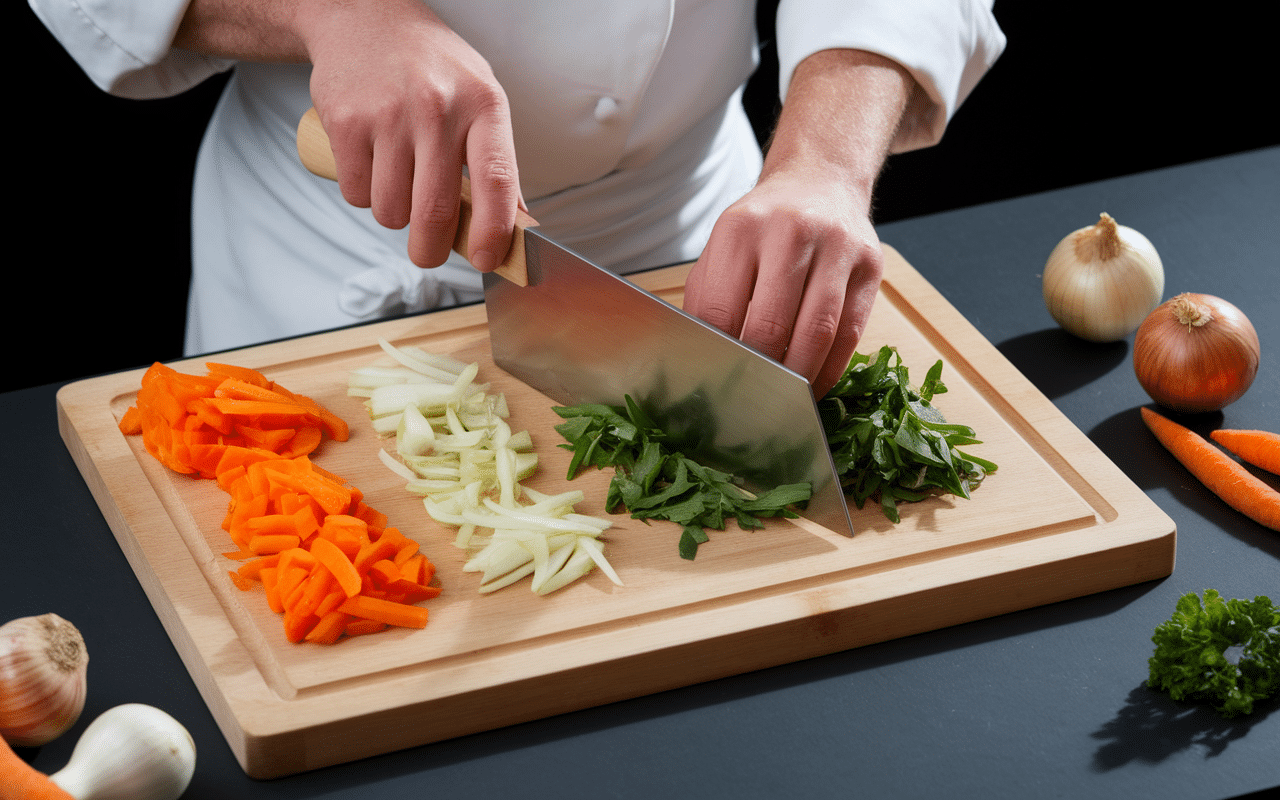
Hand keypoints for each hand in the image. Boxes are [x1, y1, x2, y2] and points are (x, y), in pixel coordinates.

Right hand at [296, 0, 521, 271]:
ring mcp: (388, 114)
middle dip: (431, 249)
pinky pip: (356, 192)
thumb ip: (496, 161)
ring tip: (398, 184)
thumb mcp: (479, 97)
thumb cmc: (431, 67)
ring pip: (390, 210)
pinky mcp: (345, 121)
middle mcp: (437, 108)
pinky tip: (372, 166)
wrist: (364, 17)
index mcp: (482, 104)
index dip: (494, 230)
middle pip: (435, 210)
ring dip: (394, 215)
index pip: (496, 179)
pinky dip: (363, 195)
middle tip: (429, 253)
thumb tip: (516, 227)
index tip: (489, 260)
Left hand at [683, 48, 911, 397]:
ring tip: (783, 401)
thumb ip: (707, 297)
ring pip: (816, 331)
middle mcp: (790, 231)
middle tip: (748, 401)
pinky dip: (831, 368)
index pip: (721, 308)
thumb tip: (697, 359)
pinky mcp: (869, 265)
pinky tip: (815, 385)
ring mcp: (836, 246)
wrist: (820, 180)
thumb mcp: (725, 246)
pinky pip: (850, 332)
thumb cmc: (763, 226)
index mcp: (741, 228)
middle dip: (758, 371)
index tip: (713, 383)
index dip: (717, 354)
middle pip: (770, 324)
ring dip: (798, 375)